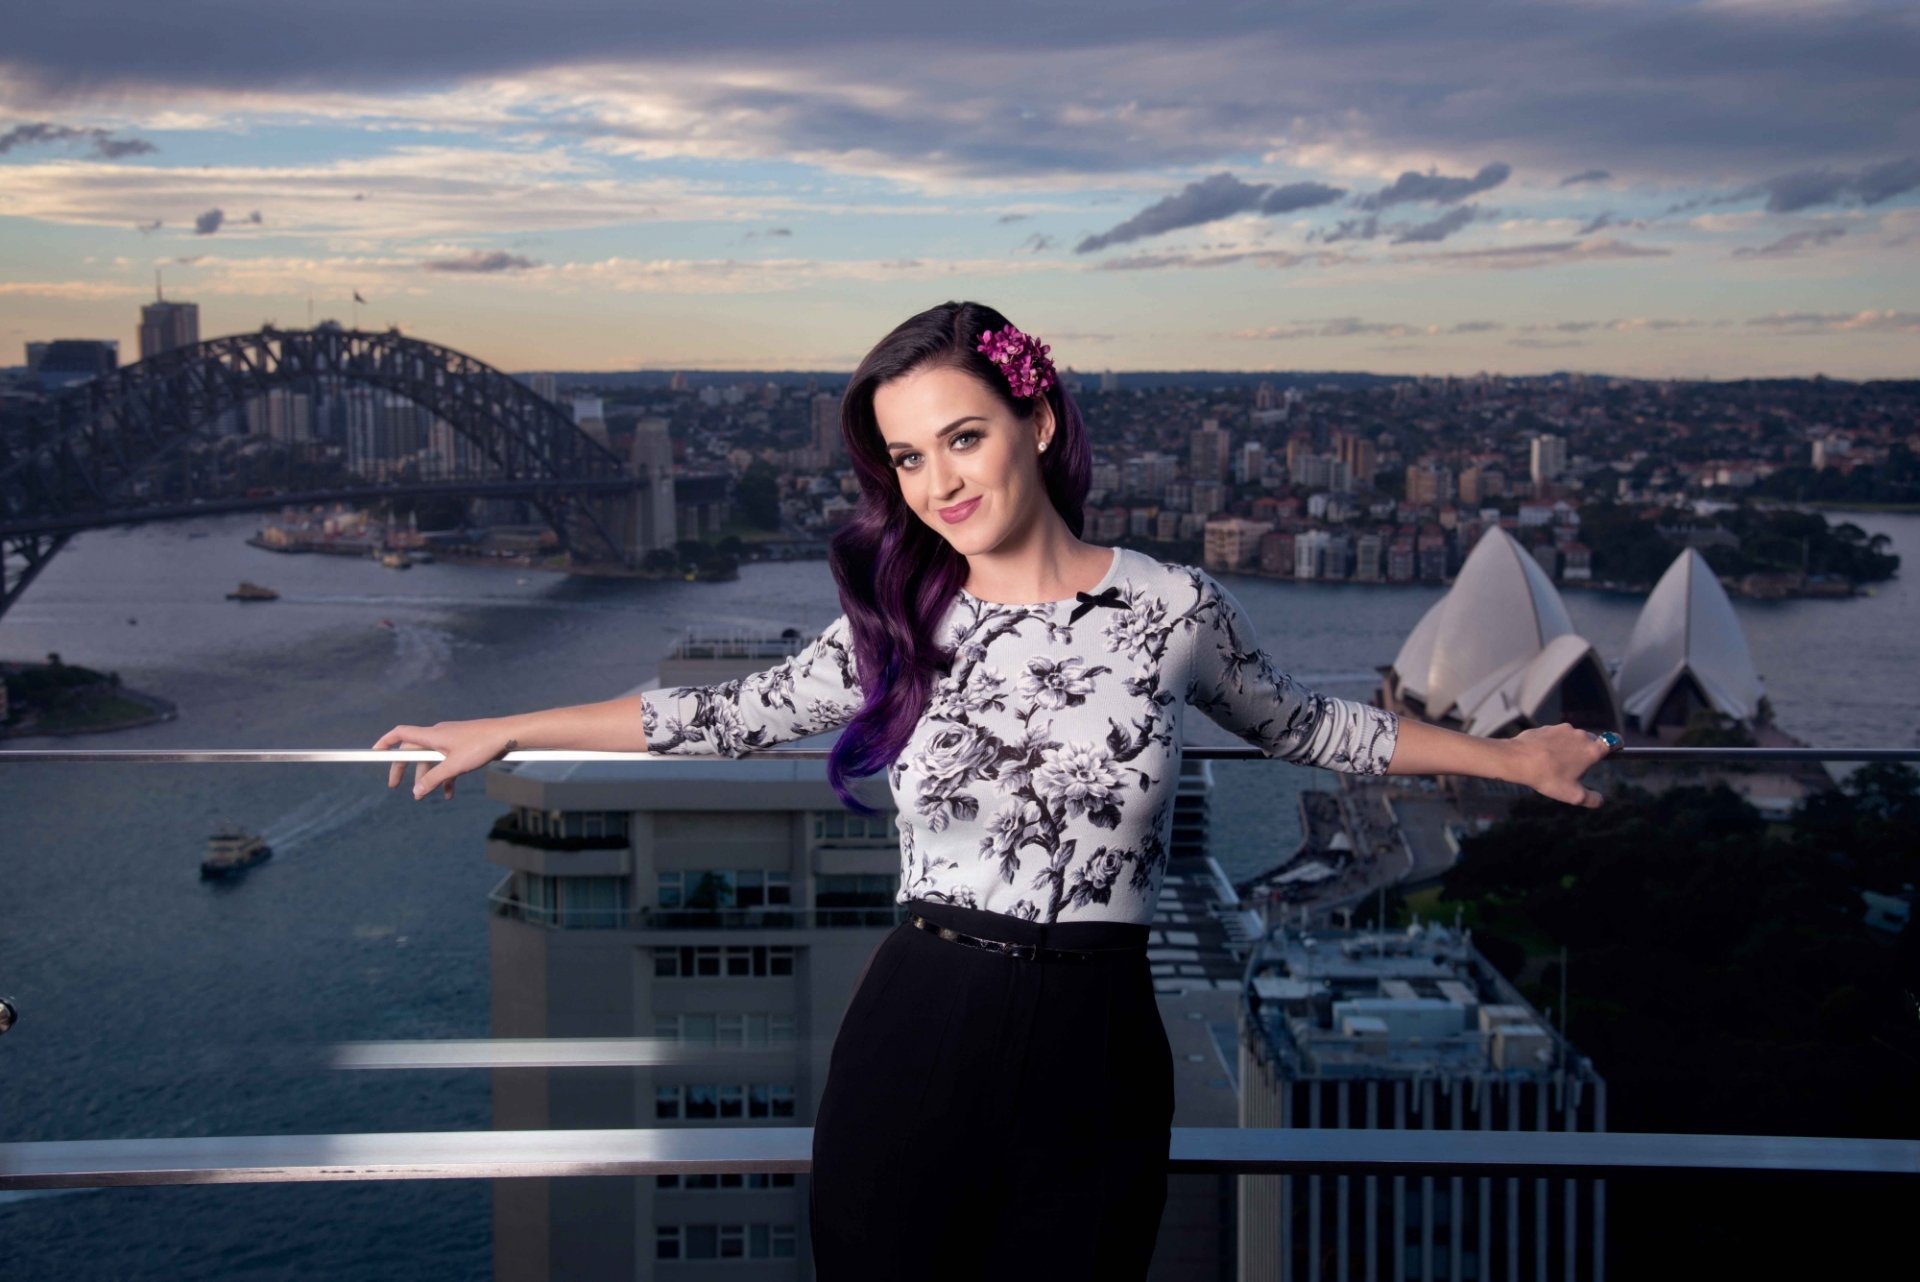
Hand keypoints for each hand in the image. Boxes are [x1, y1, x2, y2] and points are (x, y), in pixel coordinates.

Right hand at [373, 718, 513, 799]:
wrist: (507, 735)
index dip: (385, 742)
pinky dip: (445, 777)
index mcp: (432, 735)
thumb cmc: (481, 745)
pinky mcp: (462, 746)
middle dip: (403, 768)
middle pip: (413, 751)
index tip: (373, 753)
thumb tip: (416, 792)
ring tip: (424, 796)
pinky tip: (449, 793)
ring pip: (431, 759)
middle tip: (395, 785)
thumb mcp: (454, 766)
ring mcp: (450, 740)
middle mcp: (438, 735)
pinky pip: (447, 762)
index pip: (400, 734)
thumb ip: (433, 779)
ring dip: (427, 777)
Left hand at [1508, 722, 1613, 806]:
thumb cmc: (1548, 777)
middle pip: (1591, 742)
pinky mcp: (1548, 727)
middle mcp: (1581, 734)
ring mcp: (1563, 729)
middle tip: (1573, 770)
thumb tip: (1600, 800)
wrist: (1518, 759)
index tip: (1612, 752)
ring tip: (1554, 765)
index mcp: (1592, 749)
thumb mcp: (1573, 796)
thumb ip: (1592, 799)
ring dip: (1568, 749)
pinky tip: (1542, 757)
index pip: (1614, 741)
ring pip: (1572, 739)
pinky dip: (1553, 745)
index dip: (1616, 746)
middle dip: (1586, 754)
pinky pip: (1556, 736)